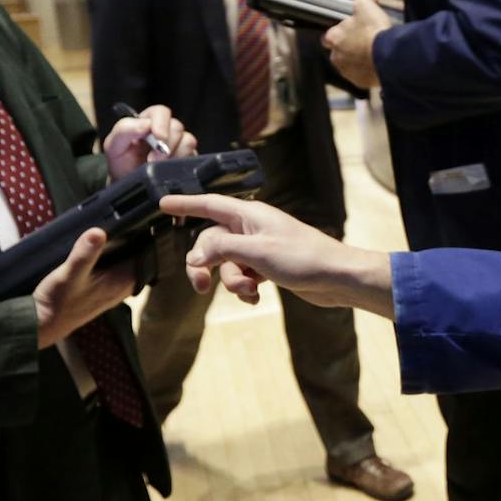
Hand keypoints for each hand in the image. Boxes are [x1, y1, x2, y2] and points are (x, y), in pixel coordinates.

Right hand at [31, 227, 137, 347]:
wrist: (41, 324)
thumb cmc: (57, 302)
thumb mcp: (70, 273)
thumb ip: (84, 253)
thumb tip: (98, 232)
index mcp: (123, 282)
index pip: (145, 255)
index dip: (144, 236)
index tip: (139, 220)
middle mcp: (122, 287)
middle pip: (135, 258)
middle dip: (130, 241)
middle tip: (120, 222)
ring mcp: (111, 290)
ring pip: (122, 263)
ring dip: (116, 249)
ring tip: (107, 232)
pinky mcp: (99, 291)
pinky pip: (110, 269)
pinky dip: (105, 259)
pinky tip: (94, 251)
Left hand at [104, 104, 194, 179]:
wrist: (128, 186)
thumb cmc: (121, 164)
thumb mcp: (113, 146)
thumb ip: (124, 129)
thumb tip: (146, 125)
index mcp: (148, 121)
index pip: (161, 112)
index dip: (161, 123)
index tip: (158, 137)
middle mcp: (165, 130)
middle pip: (177, 126)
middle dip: (166, 144)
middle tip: (153, 160)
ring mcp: (178, 144)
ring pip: (188, 140)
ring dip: (174, 154)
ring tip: (159, 166)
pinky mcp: (187, 158)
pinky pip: (193, 154)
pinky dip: (181, 161)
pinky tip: (169, 169)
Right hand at [160, 192, 394, 317]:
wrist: (336, 278)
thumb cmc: (303, 258)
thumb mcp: (257, 252)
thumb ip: (221, 250)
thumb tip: (194, 257)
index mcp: (249, 214)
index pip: (209, 204)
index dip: (185, 204)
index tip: (163, 203)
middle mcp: (251, 228)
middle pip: (211, 242)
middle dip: (206, 265)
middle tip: (201, 286)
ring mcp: (259, 247)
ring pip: (226, 264)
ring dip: (232, 282)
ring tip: (251, 291)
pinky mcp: (267, 266)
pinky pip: (242, 276)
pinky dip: (244, 288)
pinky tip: (256, 296)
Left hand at [324, 0, 392, 89]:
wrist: (389, 56)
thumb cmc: (374, 31)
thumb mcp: (366, 4)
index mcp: (334, 37)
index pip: (329, 35)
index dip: (340, 31)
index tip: (351, 30)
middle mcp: (336, 56)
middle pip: (339, 51)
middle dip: (349, 47)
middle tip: (365, 42)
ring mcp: (347, 72)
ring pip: (349, 65)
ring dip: (358, 60)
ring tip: (373, 53)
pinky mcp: (359, 82)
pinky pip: (361, 76)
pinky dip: (367, 71)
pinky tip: (377, 64)